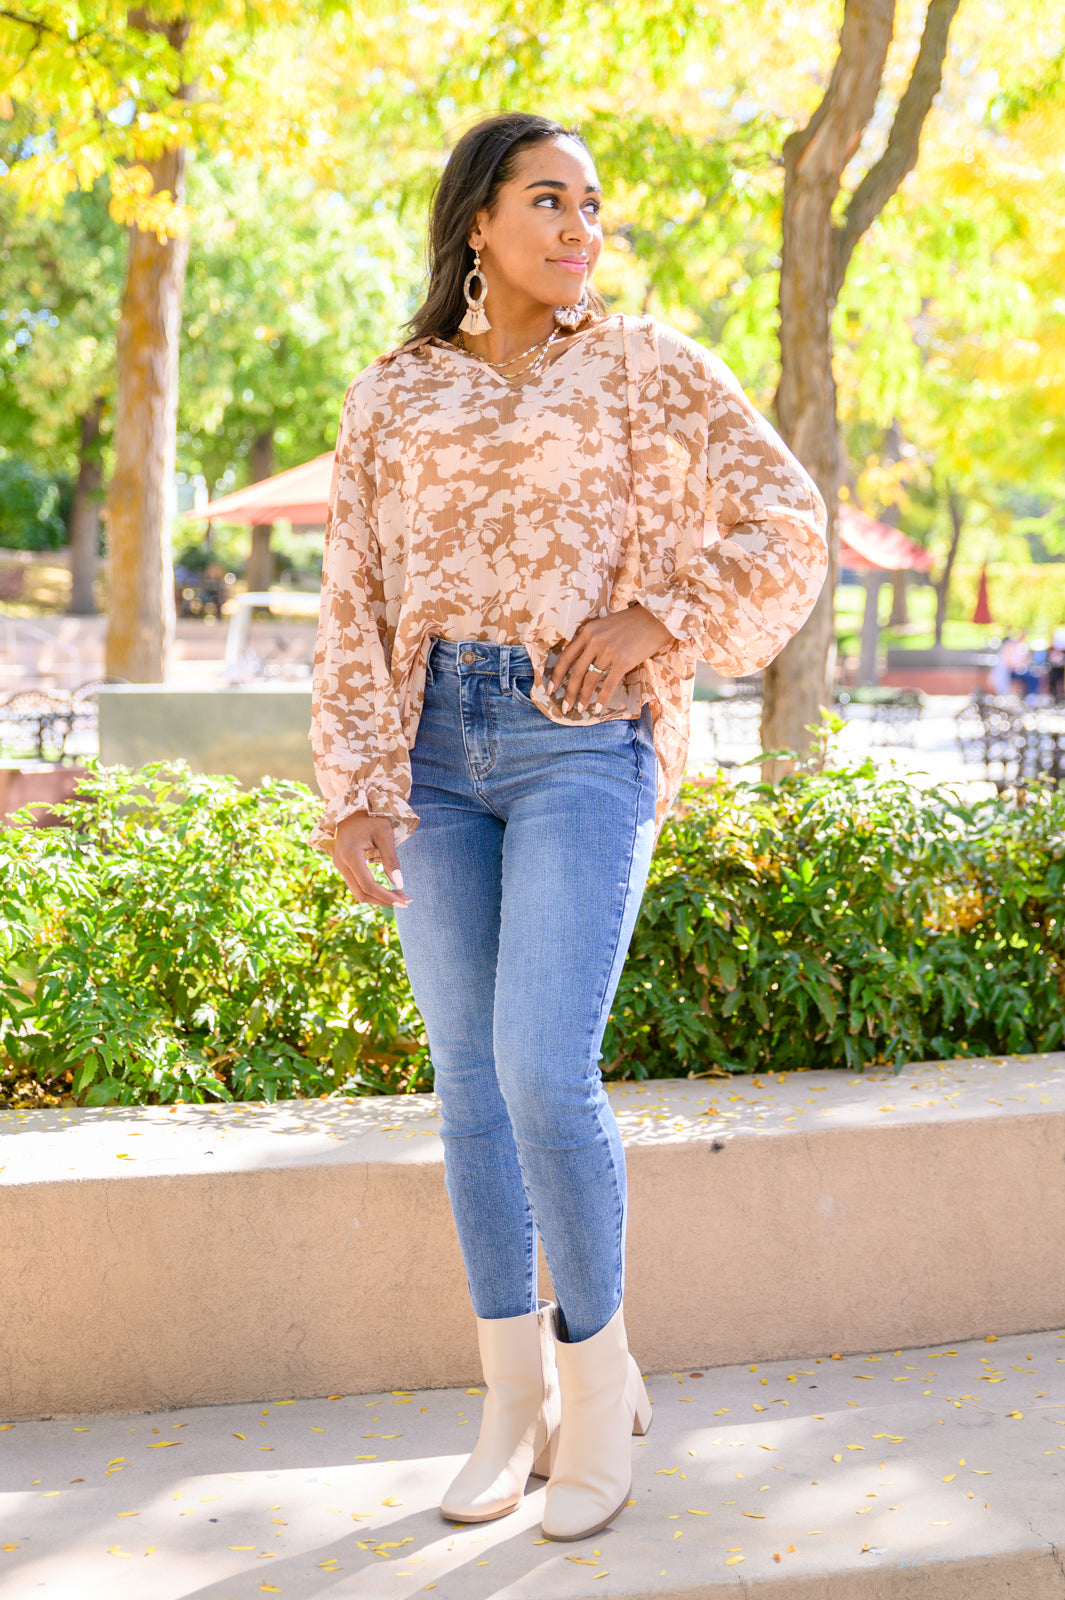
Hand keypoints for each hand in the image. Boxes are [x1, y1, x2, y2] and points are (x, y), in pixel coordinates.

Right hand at [332, 812, 411, 908]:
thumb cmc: (371, 816)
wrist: (352, 806)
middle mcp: (340, 863)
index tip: (405, 901)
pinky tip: (388, 889)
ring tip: (400, 896)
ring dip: (378, 897)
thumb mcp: (385, 834)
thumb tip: (400, 884)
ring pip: (358, 892)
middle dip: (384, 900)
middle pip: (361, 893)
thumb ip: (391, 860)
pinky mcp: (341, 865)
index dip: (386, 897)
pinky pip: (356, 884)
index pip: (368, 886)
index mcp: (350, 855)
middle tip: (406, 901)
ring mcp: (338, 865)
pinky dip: (372, 890)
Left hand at [547, 604, 674, 713]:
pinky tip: (598, 708)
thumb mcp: (604, 625)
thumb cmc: (631, 622)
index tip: (551, 689)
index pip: (566, 656)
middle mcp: (595, 641)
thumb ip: (591, 639)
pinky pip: (608, 684)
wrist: (655, 618)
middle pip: (576, 672)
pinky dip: (602, 698)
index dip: (557, 675)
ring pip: (591, 680)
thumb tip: (580, 662)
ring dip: (584, 698)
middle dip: (569, 692)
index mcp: (588, 631)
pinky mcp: (624, 661)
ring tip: (580, 709)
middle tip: (564, 706)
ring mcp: (609, 651)